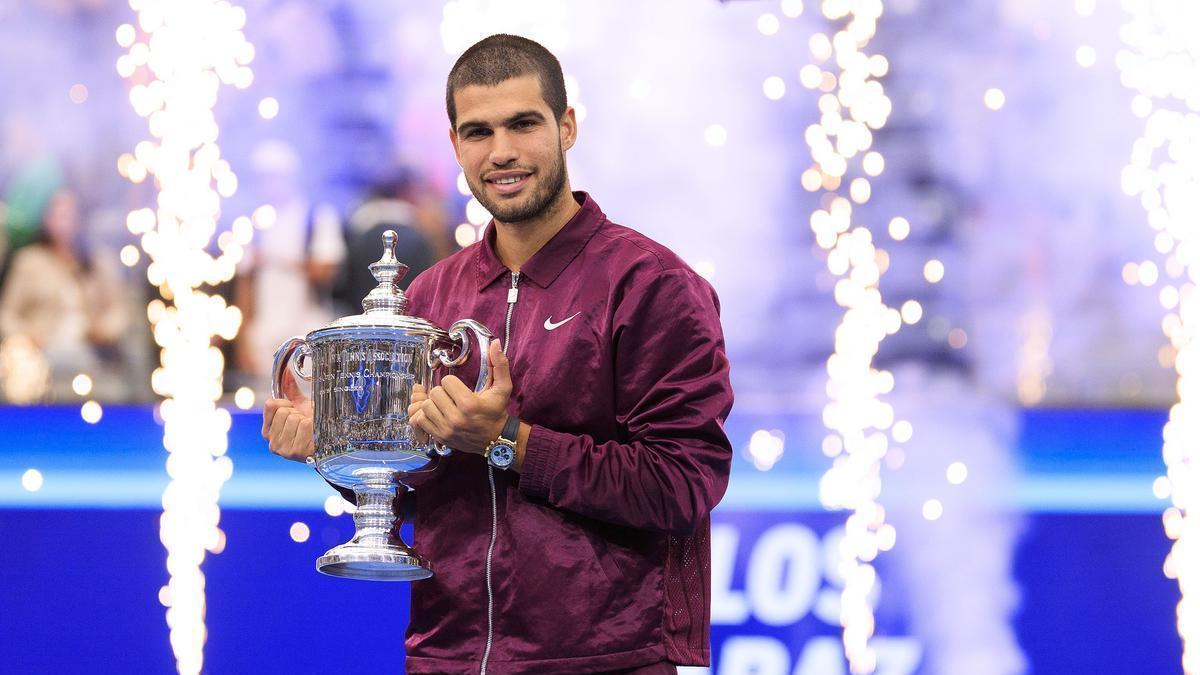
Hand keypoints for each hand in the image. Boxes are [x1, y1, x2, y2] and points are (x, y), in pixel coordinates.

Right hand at [263, 369, 313, 461]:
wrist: (330, 442)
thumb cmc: (313, 425)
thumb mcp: (300, 407)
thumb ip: (290, 390)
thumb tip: (286, 371)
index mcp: (269, 431)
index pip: (271, 404)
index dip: (286, 403)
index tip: (295, 410)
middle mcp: (273, 443)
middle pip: (284, 412)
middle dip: (298, 413)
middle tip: (305, 422)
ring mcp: (283, 450)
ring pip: (294, 419)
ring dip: (306, 421)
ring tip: (311, 430)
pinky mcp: (296, 453)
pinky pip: (305, 426)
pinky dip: (314, 427)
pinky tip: (316, 435)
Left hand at [409, 339, 510, 454]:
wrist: (496, 439)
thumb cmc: (497, 411)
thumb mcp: (503, 387)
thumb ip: (499, 364)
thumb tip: (495, 342)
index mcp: (469, 404)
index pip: (446, 382)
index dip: (452, 383)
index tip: (459, 388)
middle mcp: (456, 418)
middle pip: (434, 393)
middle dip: (442, 392)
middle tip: (451, 396)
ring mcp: (446, 429)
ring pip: (425, 407)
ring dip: (432, 403)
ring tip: (443, 404)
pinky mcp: (440, 437)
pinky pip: (419, 421)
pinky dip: (424, 415)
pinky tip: (435, 413)